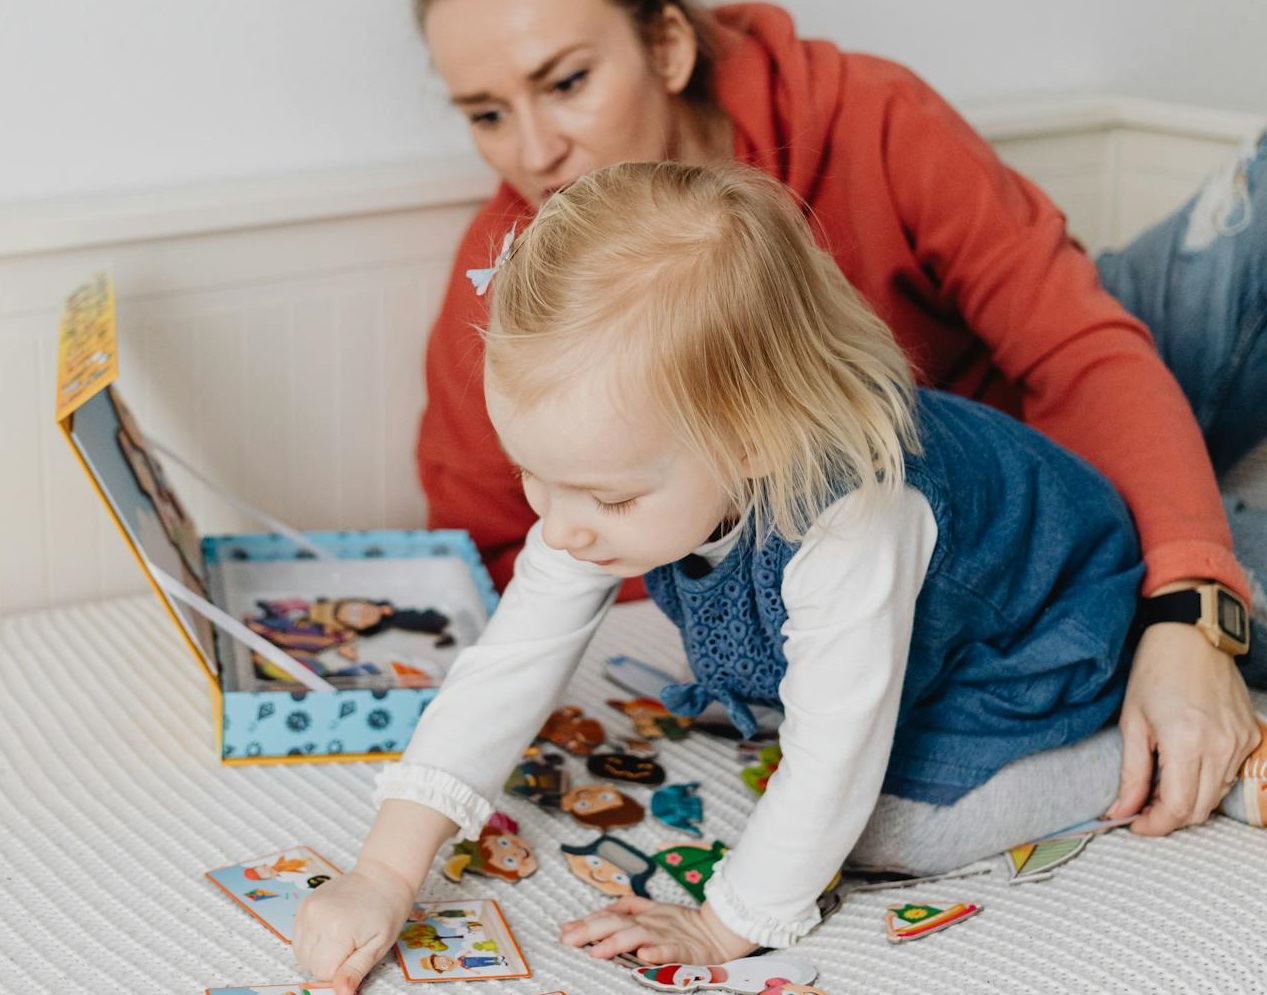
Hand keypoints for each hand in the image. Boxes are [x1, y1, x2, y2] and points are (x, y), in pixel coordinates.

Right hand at [293, 860, 415, 994]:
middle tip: (352, 945)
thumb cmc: (387, 909)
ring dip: (319, 952)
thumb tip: (342, 993)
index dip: (340, 971)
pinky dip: (313, 940)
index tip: (355, 956)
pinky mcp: (304, 905)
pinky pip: (299, 937)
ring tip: (343, 936)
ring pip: (301, 952)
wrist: (383, 877)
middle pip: (310, 964)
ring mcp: (308, 909)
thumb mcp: (379, 945)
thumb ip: (355, 970)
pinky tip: (332, 929)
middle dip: (329, 963)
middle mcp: (317, 917)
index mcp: (337, 929)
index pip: (323, 972)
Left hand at [560, 897, 756, 964]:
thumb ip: (628, 909)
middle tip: (568, 939)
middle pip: (617, 923)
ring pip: (638, 936)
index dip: (586, 922)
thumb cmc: (682, 924)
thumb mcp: (652, 912)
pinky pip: (670, 951)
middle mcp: (650, 923)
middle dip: (591, 930)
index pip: (609, 916)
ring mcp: (666, 935)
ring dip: (616, 942)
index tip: (564, 930)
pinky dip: (657, 953)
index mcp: (642, 916)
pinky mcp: (684, 949)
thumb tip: (598, 912)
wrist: (719, 929)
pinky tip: (644, 956)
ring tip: (597, 952)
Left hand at [1107, 621, 1259, 833]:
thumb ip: (1131, 773)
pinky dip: (1206, 781)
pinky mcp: (1250, 735)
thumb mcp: (1132, 722)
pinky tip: (1184, 766)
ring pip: (1216, 795)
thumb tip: (1120, 812)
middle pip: (1199, 809)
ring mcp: (1240, 742)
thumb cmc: (1155, 672)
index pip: (1177, 808)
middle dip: (1168, 817)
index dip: (1154, 824)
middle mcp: (1220, 747)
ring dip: (1188, 800)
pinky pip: (1229, 774)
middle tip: (1142, 807)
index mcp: (1186, 742)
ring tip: (1159, 784)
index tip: (1134, 823)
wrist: (1192, 636)